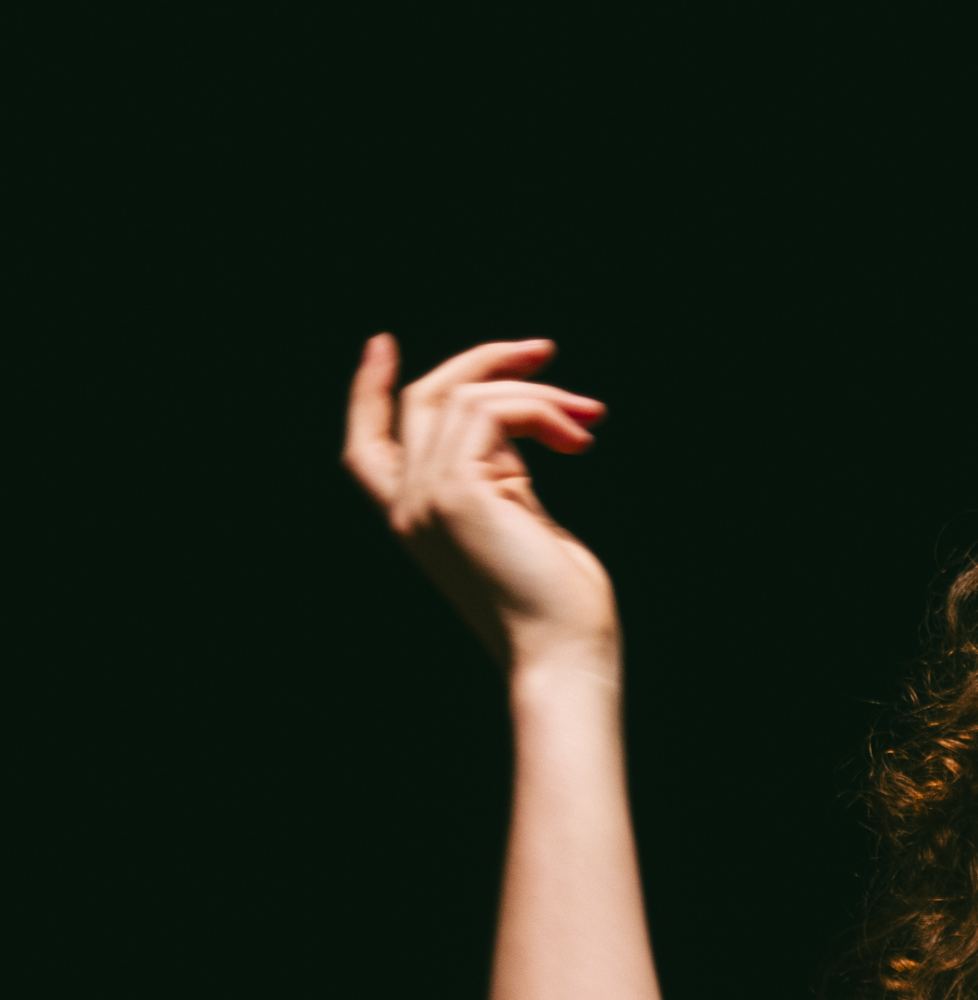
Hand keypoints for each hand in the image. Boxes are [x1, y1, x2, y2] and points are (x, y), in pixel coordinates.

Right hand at [343, 334, 614, 671]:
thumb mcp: (520, 520)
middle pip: (421, 399)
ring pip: (465, 396)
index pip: (365, 446)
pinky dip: (542, 410)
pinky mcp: (459, 494)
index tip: (382, 344)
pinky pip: (494, 411)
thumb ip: (502, 472)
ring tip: (590, 417)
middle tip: (546, 351)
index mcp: (416, 517)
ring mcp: (427, 499)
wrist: (563, 655)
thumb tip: (519, 417)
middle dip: (484, 362)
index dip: (365, 391)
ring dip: (537, 392)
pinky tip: (581, 439)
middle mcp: (409, 507)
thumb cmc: (559, 602)